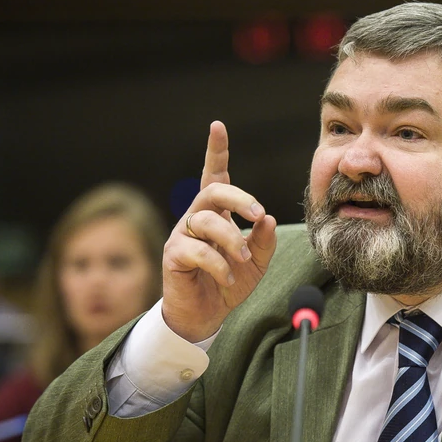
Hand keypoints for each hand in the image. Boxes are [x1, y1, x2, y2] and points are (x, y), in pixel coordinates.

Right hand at [162, 121, 276, 341]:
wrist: (206, 315)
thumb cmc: (230, 282)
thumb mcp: (256, 261)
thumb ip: (263, 239)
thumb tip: (267, 217)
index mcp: (217, 213)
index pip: (214, 175)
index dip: (216, 151)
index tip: (217, 127)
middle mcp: (197, 217)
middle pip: (213, 191)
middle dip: (238, 198)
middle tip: (258, 214)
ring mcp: (183, 234)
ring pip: (207, 222)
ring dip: (232, 240)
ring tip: (243, 259)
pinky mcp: (173, 255)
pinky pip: (197, 251)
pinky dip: (219, 265)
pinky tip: (228, 278)